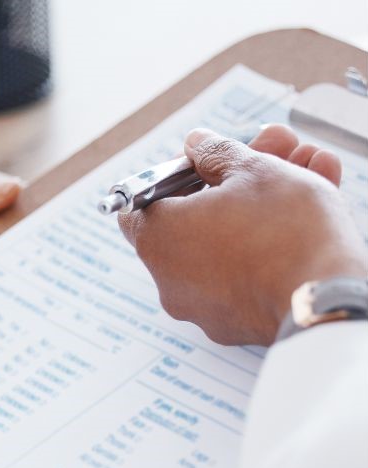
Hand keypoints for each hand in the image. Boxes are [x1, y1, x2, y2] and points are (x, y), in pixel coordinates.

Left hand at [119, 124, 367, 345]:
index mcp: (157, 239)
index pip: (141, 202)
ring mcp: (202, 305)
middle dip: (237, 179)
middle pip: (195, 217)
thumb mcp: (252, 171)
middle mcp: (169, 278)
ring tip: (308, 168)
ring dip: (265, 204)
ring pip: (229, 242)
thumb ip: (218, 153)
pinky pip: (247, 272)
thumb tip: (197, 144)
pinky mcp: (236, 323)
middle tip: (275, 150)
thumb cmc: (283, 233)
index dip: (172, 175)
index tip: (204, 161)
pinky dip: (271, 243)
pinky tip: (312, 211)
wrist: (327, 301)